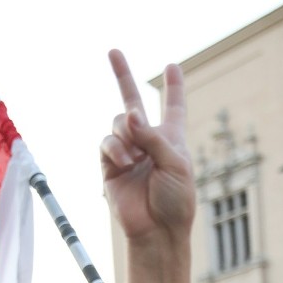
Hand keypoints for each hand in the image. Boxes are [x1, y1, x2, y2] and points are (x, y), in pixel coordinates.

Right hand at [101, 51, 194, 242]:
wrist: (157, 231)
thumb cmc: (176, 201)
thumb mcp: (175, 163)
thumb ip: (153, 136)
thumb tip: (129, 114)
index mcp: (171, 139)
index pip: (173, 106)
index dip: (173, 87)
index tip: (173, 66)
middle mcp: (148, 141)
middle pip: (133, 102)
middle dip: (123, 76)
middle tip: (113, 51)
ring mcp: (127, 152)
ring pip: (118, 122)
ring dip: (127, 134)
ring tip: (135, 157)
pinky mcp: (110, 166)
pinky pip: (106, 142)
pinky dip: (116, 148)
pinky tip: (126, 162)